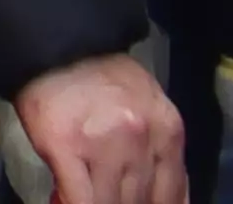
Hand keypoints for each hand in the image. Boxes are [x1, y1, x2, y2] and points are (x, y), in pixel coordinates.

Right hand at [8, 49, 187, 203]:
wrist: (59, 45)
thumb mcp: (150, 109)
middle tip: (113, 194)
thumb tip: (169, 200)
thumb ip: (161, 154)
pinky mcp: (65, 148)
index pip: (173, 196)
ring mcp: (104, 146)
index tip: (141, 202)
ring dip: (103, 203)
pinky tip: (66, 199)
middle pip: (141, 203)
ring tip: (93, 194)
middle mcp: (141, 141)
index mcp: (168, 132)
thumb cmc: (105, 78)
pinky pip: (80, 199)